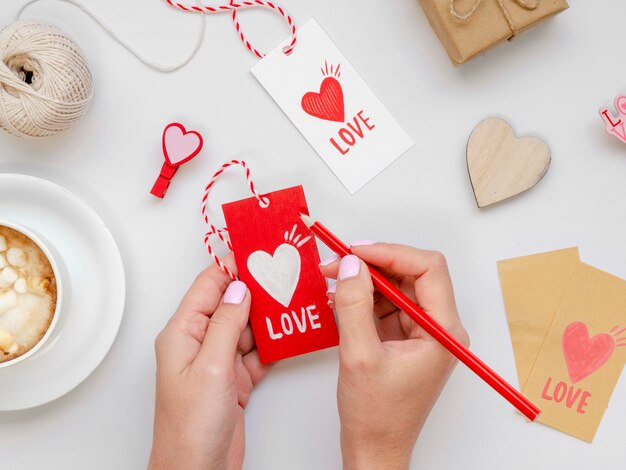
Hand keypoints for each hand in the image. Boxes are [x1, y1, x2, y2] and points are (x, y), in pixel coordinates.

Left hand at [148, 256, 270, 469]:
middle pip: (230, 303)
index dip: (232, 265)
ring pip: (246, 326)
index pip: (208, 285)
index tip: (255, 248)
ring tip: (292, 298)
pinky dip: (273, 343)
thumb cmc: (190, 429)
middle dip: (257, 288)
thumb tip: (239, 288)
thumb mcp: (211, 367)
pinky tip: (289, 333)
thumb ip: (226, 323)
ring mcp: (218, 361)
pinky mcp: (234, 379)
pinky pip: (257, 351)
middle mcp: (199, 343)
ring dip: (268, 315)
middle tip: (283, 271)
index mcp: (183, 333)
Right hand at [320, 243, 468, 469]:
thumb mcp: (359, 356)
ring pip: (396, 287)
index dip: (391, 253)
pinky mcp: (405, 338)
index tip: (356, 251)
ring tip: (331, 281)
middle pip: (411, 274)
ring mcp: (422, 332)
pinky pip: (386, 304)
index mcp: (443, 332)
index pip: (428, 269)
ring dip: (364, 280)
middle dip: (372, 264)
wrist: (375, 449)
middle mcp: (439, 328)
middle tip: (337, 262)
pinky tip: (339, 300)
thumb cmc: (376, 416)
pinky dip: (363, 298)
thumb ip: (354, 305)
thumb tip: (349, 265)